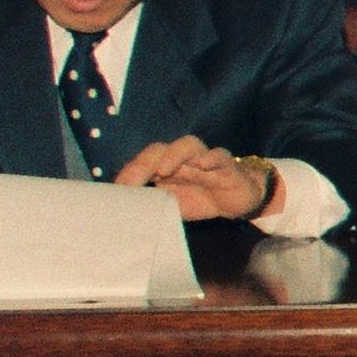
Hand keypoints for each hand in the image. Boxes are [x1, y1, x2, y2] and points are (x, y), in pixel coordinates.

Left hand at [121, 136, 274, 223]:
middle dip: (144, 164)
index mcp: (166, 167)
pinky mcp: (227, 165)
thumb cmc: (202, 199)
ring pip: (187, 145)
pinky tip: (203, 164)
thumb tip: (126, 210)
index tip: (118, 190)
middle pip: (160, 150)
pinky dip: (211, 157)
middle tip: (133, 183)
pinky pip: (219, 155)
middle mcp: (182, 159)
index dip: (130, 172)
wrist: (239, 201)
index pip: (144, 162)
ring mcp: (204, 159)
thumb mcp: (173, 205)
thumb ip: (153, 202)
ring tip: (164, 170)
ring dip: (173, 155)